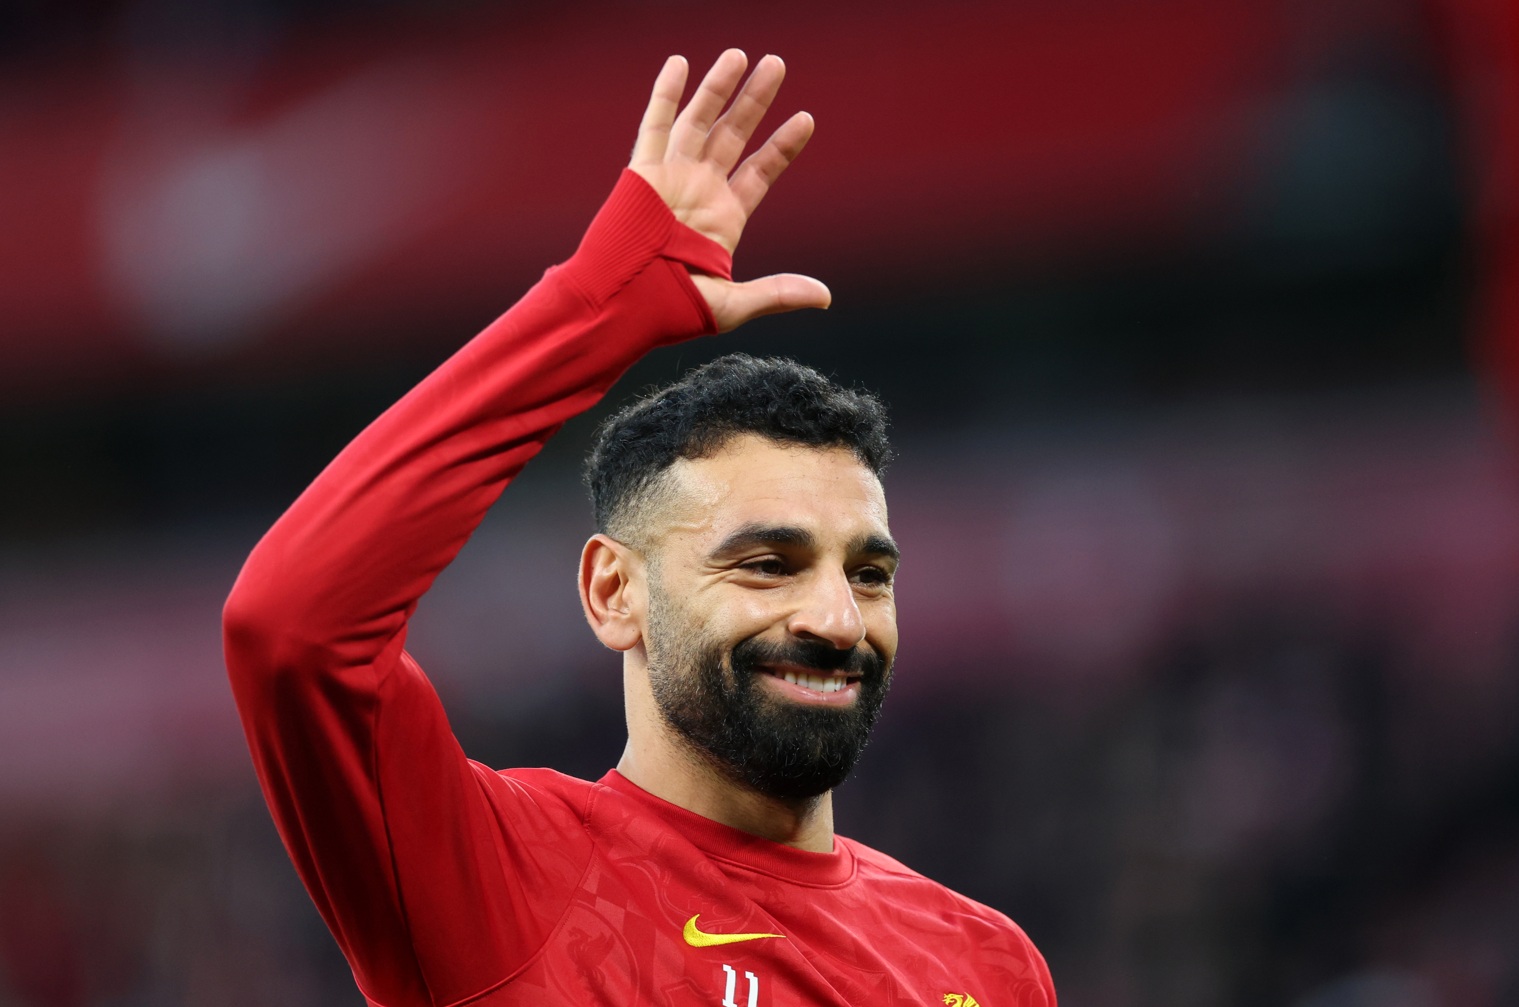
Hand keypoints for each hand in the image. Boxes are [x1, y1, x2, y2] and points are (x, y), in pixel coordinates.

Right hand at [630, 50, 830, 332]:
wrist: (623, 307)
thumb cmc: (671, 310)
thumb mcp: (732, 303)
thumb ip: (777, 293)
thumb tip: (825, 298)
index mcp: (724, 219)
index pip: (760, 171)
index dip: (782, 146)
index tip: (806, 119)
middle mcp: (699, 192)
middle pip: (734, 134)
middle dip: (755, 100)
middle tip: (776, 64)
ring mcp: (671, 179)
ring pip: (699, 122)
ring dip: (718, 88)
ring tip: (739, 55)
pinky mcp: (642, 175)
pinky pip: (654, 127)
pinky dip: (666, 95)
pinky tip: (679, 64)